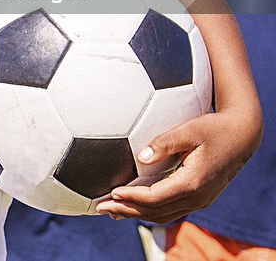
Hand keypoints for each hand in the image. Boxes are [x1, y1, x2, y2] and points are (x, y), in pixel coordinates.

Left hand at [96, 110, 260, 221]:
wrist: (242, 136)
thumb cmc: (214, 128)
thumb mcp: (190, 130)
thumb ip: (165, 142)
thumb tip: (141, 156)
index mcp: (192, 183)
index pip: (155, 197)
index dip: (131, 197)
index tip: (110, 193)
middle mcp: (197, 197)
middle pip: (155, 212)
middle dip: (126, 211)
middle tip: (99, 206)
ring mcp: (199, 200)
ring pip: (163, 214)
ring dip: (136, 213)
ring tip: (111, 210)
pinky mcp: (199, 197)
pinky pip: (171, 209)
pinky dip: (150, 210)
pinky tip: (134, 205)